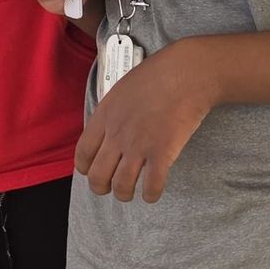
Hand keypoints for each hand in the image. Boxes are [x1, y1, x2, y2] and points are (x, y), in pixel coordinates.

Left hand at [75, 43, 215, 202]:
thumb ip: (113, 111)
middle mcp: (117, 135)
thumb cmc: (159, 74)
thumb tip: (111, 127)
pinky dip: (151, 194)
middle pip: (98, 175)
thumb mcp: (123, 88)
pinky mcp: (162, 153)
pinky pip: (151, 185)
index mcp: (105, 116)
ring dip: (124, 194)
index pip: (83, 153)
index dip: (85, 169)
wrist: (186, 73)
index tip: (91, 171)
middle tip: (110, 187)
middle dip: (101, 188)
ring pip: (121, 186)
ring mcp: (139, 146)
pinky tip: (152, 193)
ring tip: (130, 193)